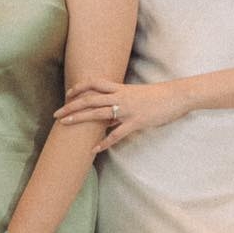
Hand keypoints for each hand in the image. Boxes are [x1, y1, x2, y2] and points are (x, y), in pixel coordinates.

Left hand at [56, 77, 188, 150]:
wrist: (176, 96)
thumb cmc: (158, 95)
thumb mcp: (136, 94)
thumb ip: (121, 101)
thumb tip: (109, 113)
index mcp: (121, 88)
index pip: (95, 83)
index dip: (79, 87)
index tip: (68, 94)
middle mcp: (121, 97)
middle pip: (90, 98)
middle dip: (71, 106)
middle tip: (56, 113)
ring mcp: (127, 109)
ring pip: (98, 113)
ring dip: (80, 119)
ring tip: (65, 125)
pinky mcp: (136, 122)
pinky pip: (117, 133)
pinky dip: (104, 142)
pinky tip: (94, 149)